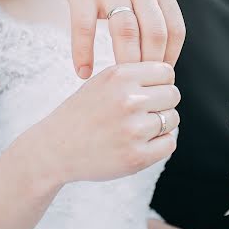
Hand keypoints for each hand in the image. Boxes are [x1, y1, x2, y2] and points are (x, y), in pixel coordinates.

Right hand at [32, 61, 179, 184]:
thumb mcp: (103, 82)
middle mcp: (128, 100)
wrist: (55, 148)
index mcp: (119, 76)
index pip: (166, 71)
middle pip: (173, 94)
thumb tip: (171, 77)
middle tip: (144, 112)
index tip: (150, 91)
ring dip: (161, 124)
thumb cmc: (83, 113)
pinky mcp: (136, 157)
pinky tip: (140, 142)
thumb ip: (135, 75)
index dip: (161, 81)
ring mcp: (133, 130)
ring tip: (137, 128)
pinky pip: (169, 143)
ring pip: (173, 119)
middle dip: (163, 102)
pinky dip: (160, 144)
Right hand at [54, 0, 184, 77]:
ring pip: (125, 32)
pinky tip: (83, 72)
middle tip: (141, 87)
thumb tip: (163, 62)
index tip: (160, 78)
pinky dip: (83, 54)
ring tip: (119, 83)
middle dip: (150, 66)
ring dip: (124, 62)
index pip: (175, 30)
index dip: (170, 58)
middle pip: (154, 34)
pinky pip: (84, 28)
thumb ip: (156, 15)